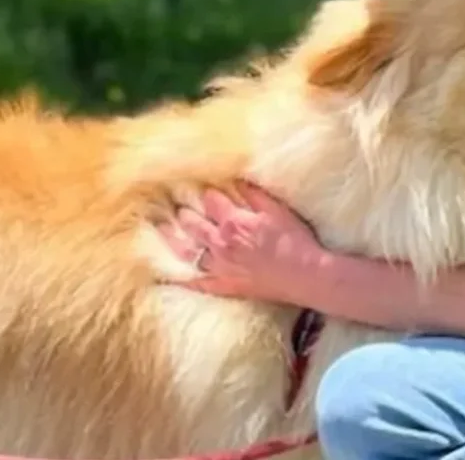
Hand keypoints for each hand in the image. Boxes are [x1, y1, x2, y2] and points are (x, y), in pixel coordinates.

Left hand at [157, 184, 325, 303]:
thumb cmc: (295, 240)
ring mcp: (219, 267)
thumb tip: (236, 180)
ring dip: (171, 237)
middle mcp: (220, 244)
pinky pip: (195, 282)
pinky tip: (166, 274)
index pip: (211, 201)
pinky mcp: (223, 286)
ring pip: (186, 251)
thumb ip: (254, 195)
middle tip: (171, 202)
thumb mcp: (277, 210)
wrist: (305, 275)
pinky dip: (179, 278)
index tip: (196, 185)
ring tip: (159, 227)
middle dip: (182, 211)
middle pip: (193, 224)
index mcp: (234, 222)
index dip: (205, 192)